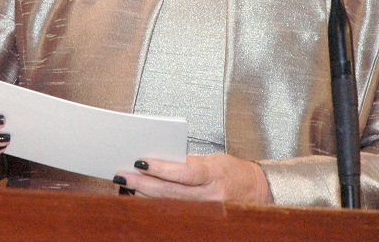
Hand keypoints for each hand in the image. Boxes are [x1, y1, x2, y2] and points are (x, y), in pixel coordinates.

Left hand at [115, 154, 272, 203]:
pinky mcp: (200, 218)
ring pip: (167, 204)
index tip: (141, 161)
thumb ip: (189, 162)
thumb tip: (158, 161)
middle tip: (123, 174)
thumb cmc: (233, 172)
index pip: (185, 172)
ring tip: (126, 184)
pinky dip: (154, 204)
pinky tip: (140, 197)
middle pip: (170, 191)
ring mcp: (204, 210)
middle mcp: (209, 195)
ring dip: (143, 194)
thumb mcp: (214, 160)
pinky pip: (172, 211)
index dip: (162, 168)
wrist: (256, 191)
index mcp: (214, 174)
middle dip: (143, 182)